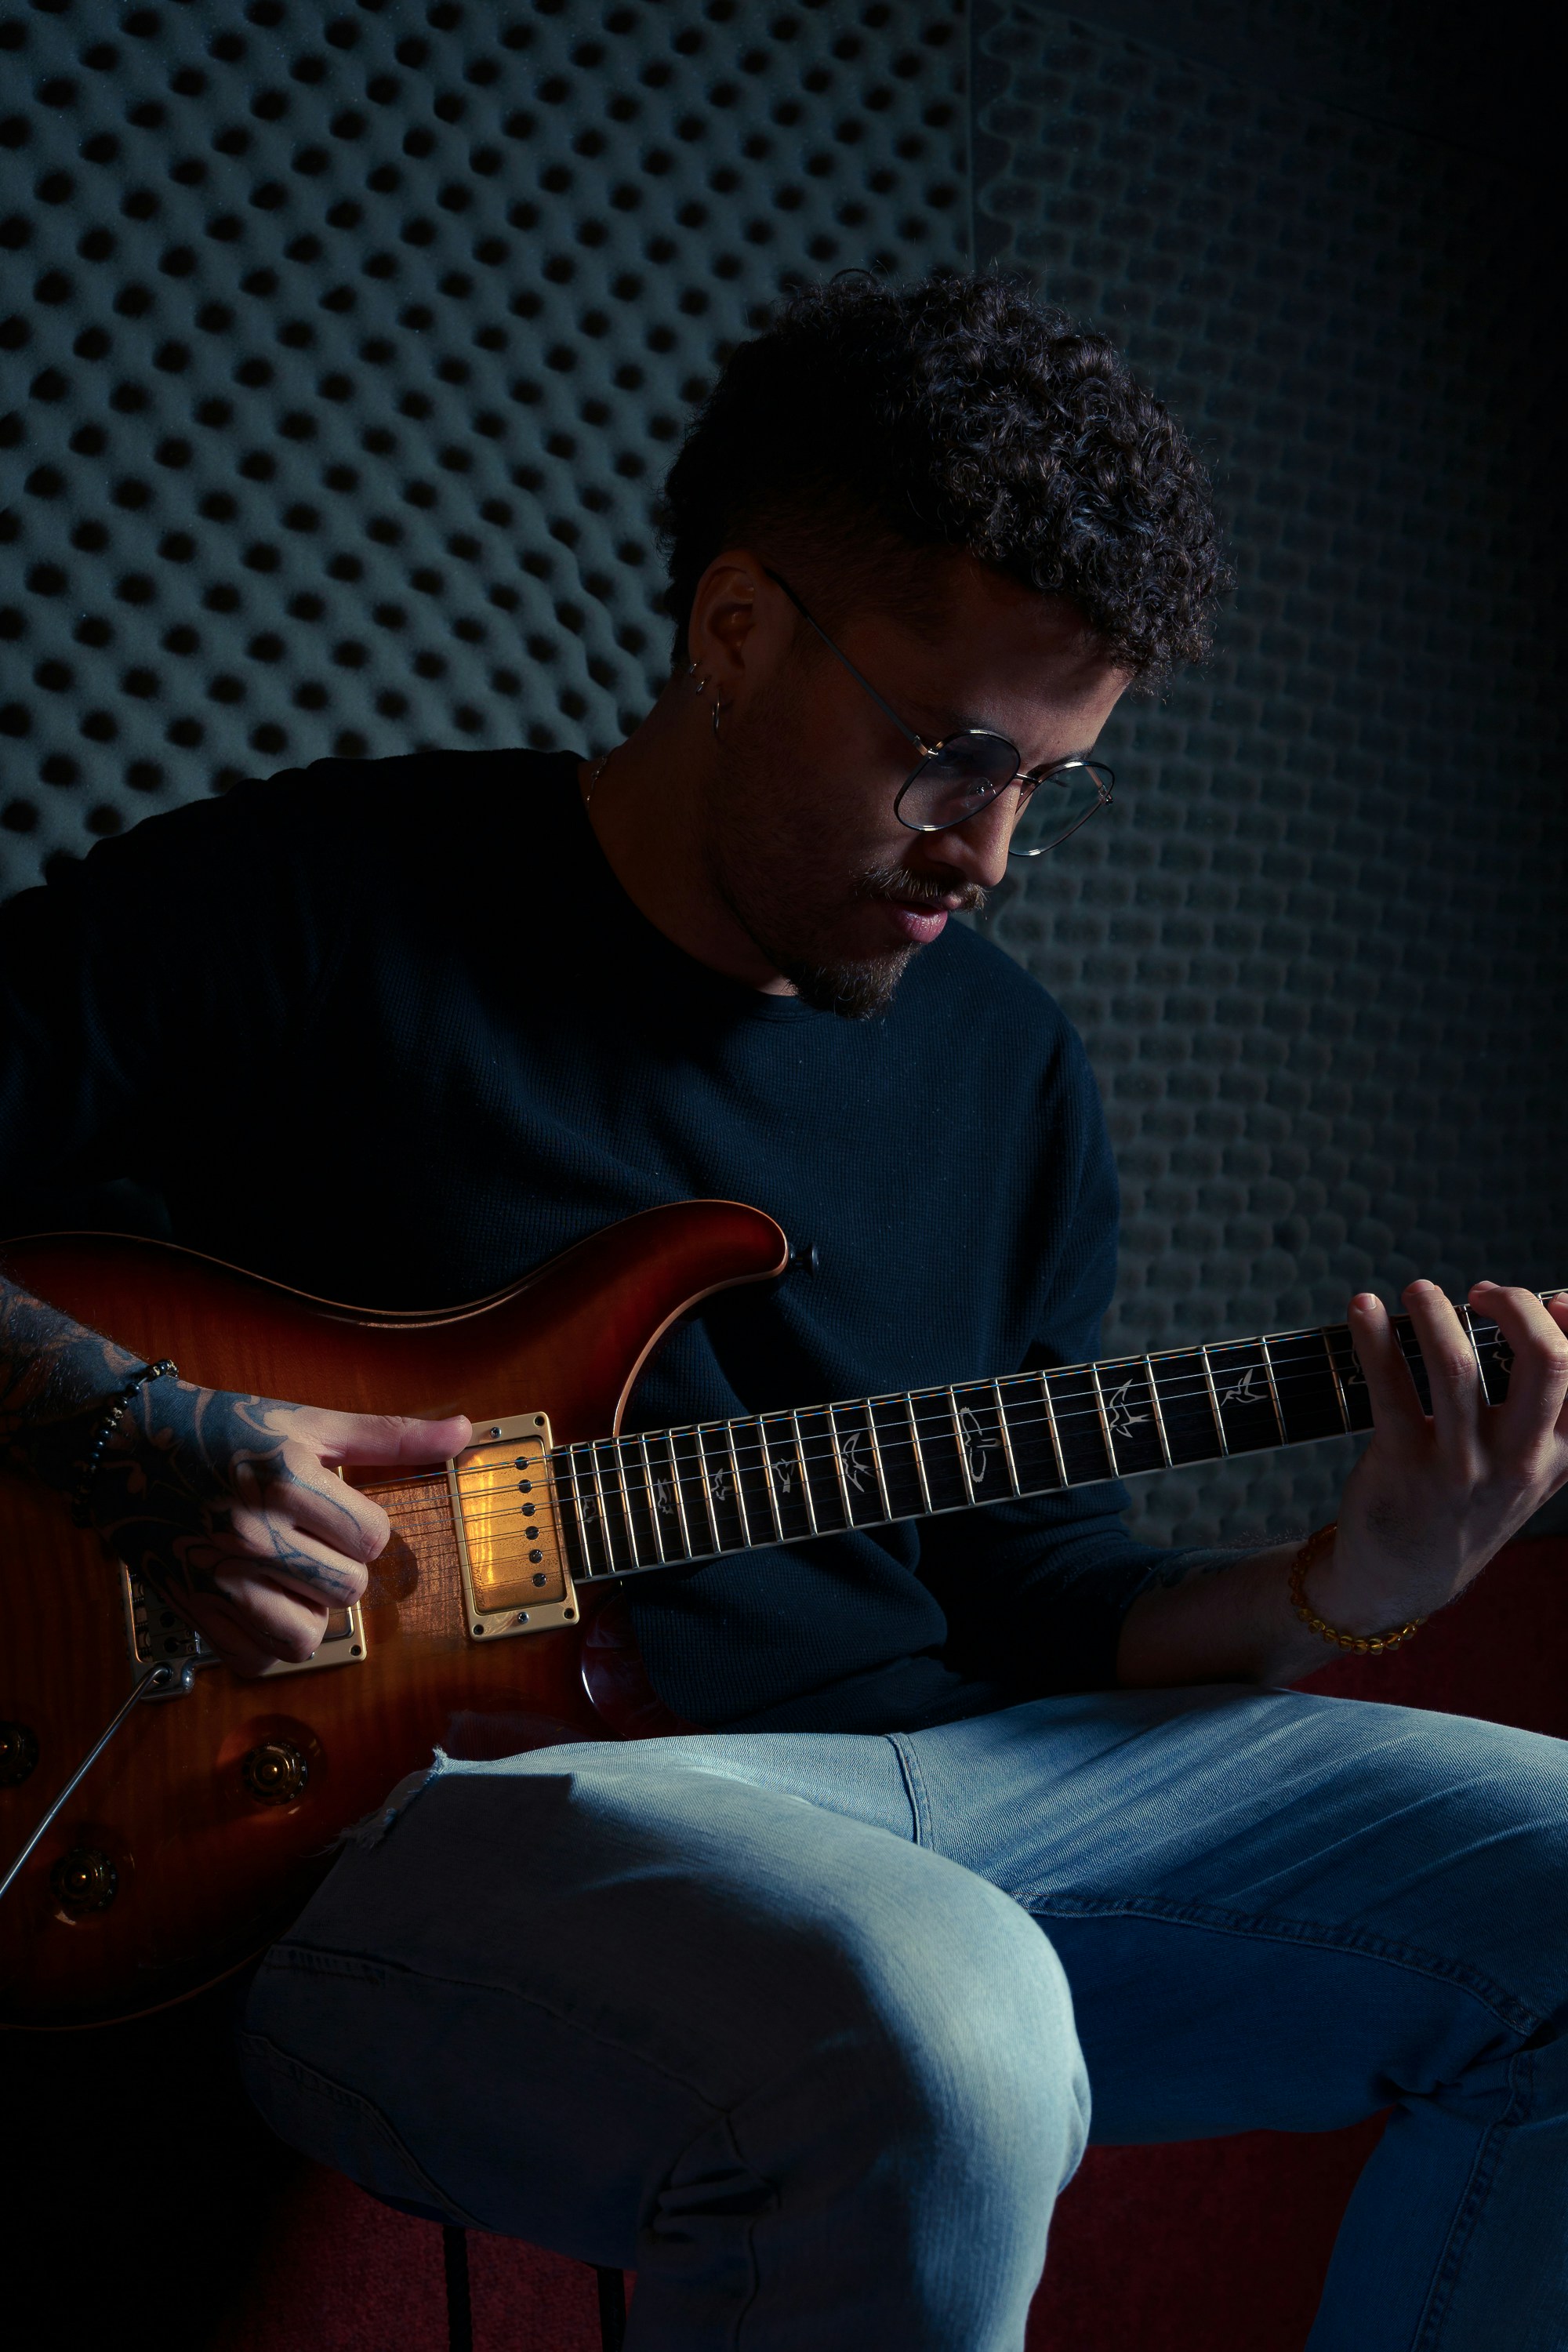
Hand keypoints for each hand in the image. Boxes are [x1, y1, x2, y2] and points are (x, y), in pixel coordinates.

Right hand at [93, 1379, 471, 1674]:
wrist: (125, 1445)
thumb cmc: (222, 1429)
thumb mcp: (308, 1421)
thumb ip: (389, 1436)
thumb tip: (462, 1432)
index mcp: (285, 1479)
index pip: (374, 1538)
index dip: (363, 1527)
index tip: (335, 1511)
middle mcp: (251, 1532)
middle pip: (348, 1590)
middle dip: (340, 1567)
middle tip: (310, 1540)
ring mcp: (218, 1576)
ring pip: (308, 1635)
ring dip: (310, 1611)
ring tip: (289, 1574)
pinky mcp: (193, 1609)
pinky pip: (258, 1659)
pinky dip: (269, 1641)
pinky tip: (261, 1601)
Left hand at [1314, 1281, 1567, 1633]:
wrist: (1404, 1579)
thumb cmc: (1469, 1504)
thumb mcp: (1532, 1470)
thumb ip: (1555, 1407)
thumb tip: (1561, 1305)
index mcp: (1556, 1454)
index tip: (1546, 1298)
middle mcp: (1518, 1459)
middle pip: (1548, 1362)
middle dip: (1517, 1307)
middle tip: (1481, 1293)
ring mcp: (1460, 1464)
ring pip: (1458, 1368)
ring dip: (1435, 1313)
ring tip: (1417, 1290)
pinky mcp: (1402, 1464)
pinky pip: (1390, 1389)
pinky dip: (1374, 1338)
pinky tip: (1362, 1307)